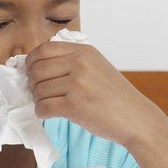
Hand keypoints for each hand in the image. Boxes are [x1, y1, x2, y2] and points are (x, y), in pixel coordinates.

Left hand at [24, 40, 167, 147]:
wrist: (136, 118)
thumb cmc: (115, 96)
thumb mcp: (96, 67)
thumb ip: (71, 61)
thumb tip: (35, 65)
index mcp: (84, 51)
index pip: (44, 49)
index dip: (31, 62)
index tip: (31, 73)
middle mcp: (80, 64)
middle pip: (37, 69)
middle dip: (32, 83)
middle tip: (39, 93)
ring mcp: (78, 84)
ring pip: (38, 90)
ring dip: (38, 100)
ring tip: (49, 104)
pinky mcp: (75, 105)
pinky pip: (43, 107)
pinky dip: (41, 113)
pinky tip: (50, 114)